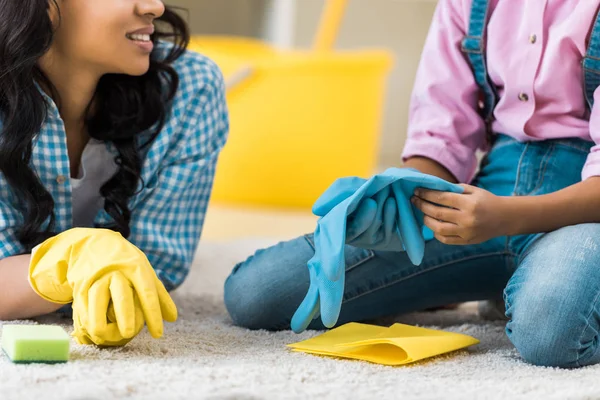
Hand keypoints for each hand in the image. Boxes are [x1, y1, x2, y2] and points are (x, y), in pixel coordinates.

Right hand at [29, 228, 177, 345]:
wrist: (97, 244)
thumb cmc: (127, 264)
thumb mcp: (146, 273)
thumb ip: (160, 295)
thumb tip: (172, 318)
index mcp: (137, 268)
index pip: (148, 292)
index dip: (153, 314)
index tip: (158, 334)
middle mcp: (117, 271)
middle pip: (122, 294)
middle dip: (125, 315)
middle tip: (129, 334)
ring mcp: (98, 276)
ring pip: (97, 298)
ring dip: (98, 319)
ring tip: (103, 337)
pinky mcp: (81, 283)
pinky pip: (82, 302)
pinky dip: (85, 317)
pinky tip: (90, 330)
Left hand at [411, 184, 508, 244]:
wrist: (504, 217)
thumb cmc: (486, 200)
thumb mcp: (473, 190)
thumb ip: (453, 189)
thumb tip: (431, 187)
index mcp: (469, 203)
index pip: (441, 198)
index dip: (426, 194)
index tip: (416, 191)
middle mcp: (467, 219)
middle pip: (437, 213)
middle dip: (422, 205)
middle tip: (414, 200)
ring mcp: (466, 232)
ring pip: (438, 229)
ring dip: (426, 220)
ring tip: (423, 213)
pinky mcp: (466, 241)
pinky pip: (445, 239)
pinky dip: (436, 232)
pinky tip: (433, 225)